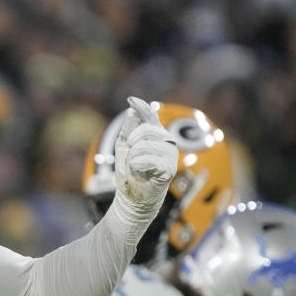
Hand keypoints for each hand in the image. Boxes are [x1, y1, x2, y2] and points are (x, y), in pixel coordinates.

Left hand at [112, 96, 177, 214]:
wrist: (132, 196)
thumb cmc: (130, 172)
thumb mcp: (124, 148)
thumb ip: (129, 130)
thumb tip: (133, 111)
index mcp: (156, 135)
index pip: (151, 116)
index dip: (142, 107)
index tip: (130, 99)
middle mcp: (167, 142)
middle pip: (146, 130)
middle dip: (131, 142)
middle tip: (130, 157)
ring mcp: (170, 155)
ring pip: (145, 145)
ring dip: (132, 157)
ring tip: (134, 166)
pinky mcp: (169, 169)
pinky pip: (150, 160)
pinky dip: (137, 164)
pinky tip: (137, 170)